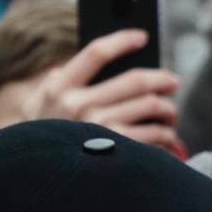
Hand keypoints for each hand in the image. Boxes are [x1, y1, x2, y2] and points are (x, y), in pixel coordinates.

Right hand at [20, 29, 187, 158]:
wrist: (39, 175)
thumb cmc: (46, 136)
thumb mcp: (42, 104)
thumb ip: (62, 80)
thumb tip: (96, 59)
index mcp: (60, 88)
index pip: (96, 53)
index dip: (122, 41)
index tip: (141, 37)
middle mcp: (78, 106)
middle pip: (136, 81)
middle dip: (162, 79)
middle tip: (172, 82)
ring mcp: (99, 129)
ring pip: (152, 106)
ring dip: (167, 110)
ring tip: (168, 115)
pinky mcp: (118, 150)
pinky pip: (156, 135)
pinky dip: (167, 136)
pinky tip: (167, 138)